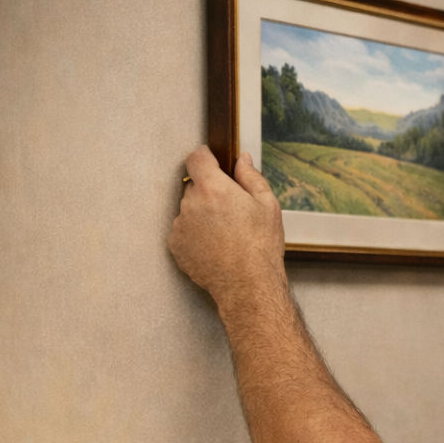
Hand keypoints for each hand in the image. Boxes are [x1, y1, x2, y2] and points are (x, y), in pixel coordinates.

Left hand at [168, 146, 284, 296]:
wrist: (247, 285)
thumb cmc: (261, 247)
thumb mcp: (267, 206)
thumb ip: (251, 177)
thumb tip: (242, 160)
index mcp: (214, 188)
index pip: (197, 158)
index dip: (205, 157)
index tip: (212, 162)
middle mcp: (191, 203)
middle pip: (195, 186)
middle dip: (210, 192)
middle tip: (232, 211)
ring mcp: (180, 224)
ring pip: (189, 209)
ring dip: (202, 214)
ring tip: (226, 234)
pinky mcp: (175, 244)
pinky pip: (184, 230)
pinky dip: (196, 234)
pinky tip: (216, 246)